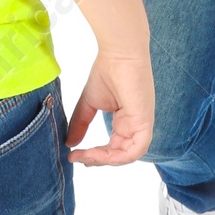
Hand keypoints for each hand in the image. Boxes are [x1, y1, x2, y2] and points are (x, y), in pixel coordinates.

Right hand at [66, 50, 154, 165]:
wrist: (118, 54)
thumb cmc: (107, 71)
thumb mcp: (89, 104)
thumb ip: (80, 124)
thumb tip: (70, 144)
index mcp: (126, 123)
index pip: (113, 149)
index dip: (95, 156)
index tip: (74, 155)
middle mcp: (135, 126)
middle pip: (119, 155)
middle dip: (97, 160)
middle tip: (78, 157)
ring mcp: (141, 124)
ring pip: (127, 156)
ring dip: (105, 160)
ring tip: (86, 156)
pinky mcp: (144, 121)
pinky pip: (136, 149)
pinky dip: (118, 157)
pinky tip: (98, 153)